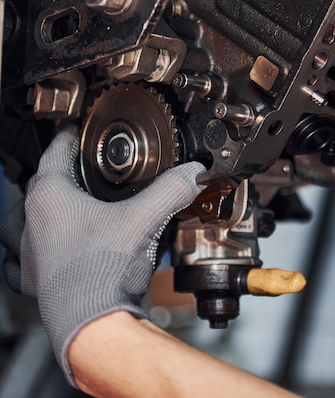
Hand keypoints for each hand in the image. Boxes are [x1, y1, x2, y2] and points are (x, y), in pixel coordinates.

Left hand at [0, 126, 205, 384]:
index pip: (56, 152)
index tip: (76, 131)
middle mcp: (30, 223)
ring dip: (36, 213)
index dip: (69, 138)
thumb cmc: (104, 272)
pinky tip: (45, 253)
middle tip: (77, 170)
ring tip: (56, 209)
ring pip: (20, 222)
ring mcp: (29, 255)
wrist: (93, 324)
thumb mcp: (145, 220)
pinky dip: (30, 254)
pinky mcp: (34, 282)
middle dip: (57, 174)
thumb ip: (171, 190)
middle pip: (39, 186)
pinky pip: (20, 262)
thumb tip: (193, 172)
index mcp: (49, 198)